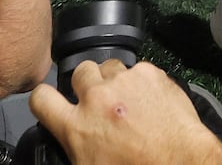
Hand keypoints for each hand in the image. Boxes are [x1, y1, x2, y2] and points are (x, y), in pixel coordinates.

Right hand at [28, 60, 221, 164]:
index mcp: (76, 127)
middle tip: (101, 103)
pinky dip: (142, 82)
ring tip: (128, 101)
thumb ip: (73, 146)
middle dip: (87, 84)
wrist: (181, 162)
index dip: (44, 99)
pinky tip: (150, 100)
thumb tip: (71, 140)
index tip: (52, 101)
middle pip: (79, 72)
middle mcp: (96, 98)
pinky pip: (137, 69)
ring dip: (115, 80)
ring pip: (109, 66)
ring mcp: (123, 82)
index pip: (40, 98)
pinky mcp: (149, 72)